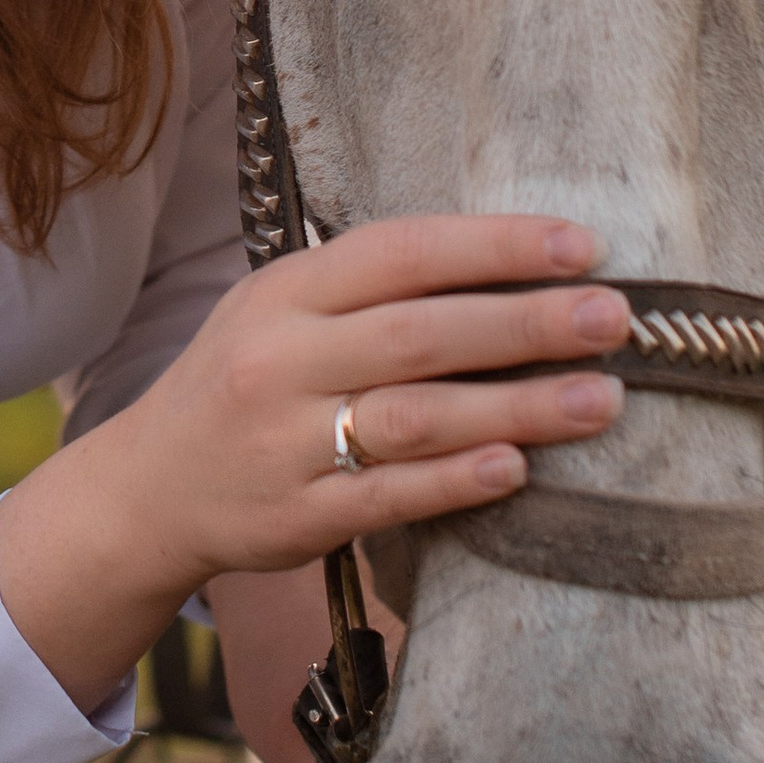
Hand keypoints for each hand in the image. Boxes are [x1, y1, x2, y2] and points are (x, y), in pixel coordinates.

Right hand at [0, 218, 627, 716]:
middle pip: (420, 333)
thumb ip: (369, 286)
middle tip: (615, 319)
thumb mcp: (280, 309)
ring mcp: (285, 441)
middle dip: (527, 323)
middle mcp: (280, 360)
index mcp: (284, 291)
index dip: (493, 245)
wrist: (148, 489)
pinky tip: (519, 468)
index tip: (581, 246)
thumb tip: (510, 261)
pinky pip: (390, 497)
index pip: (400, 251)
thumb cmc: (243, 383)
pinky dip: (458, 480)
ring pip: (417, 417)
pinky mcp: (297, 518)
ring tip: (603, 400)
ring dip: (518, 406)